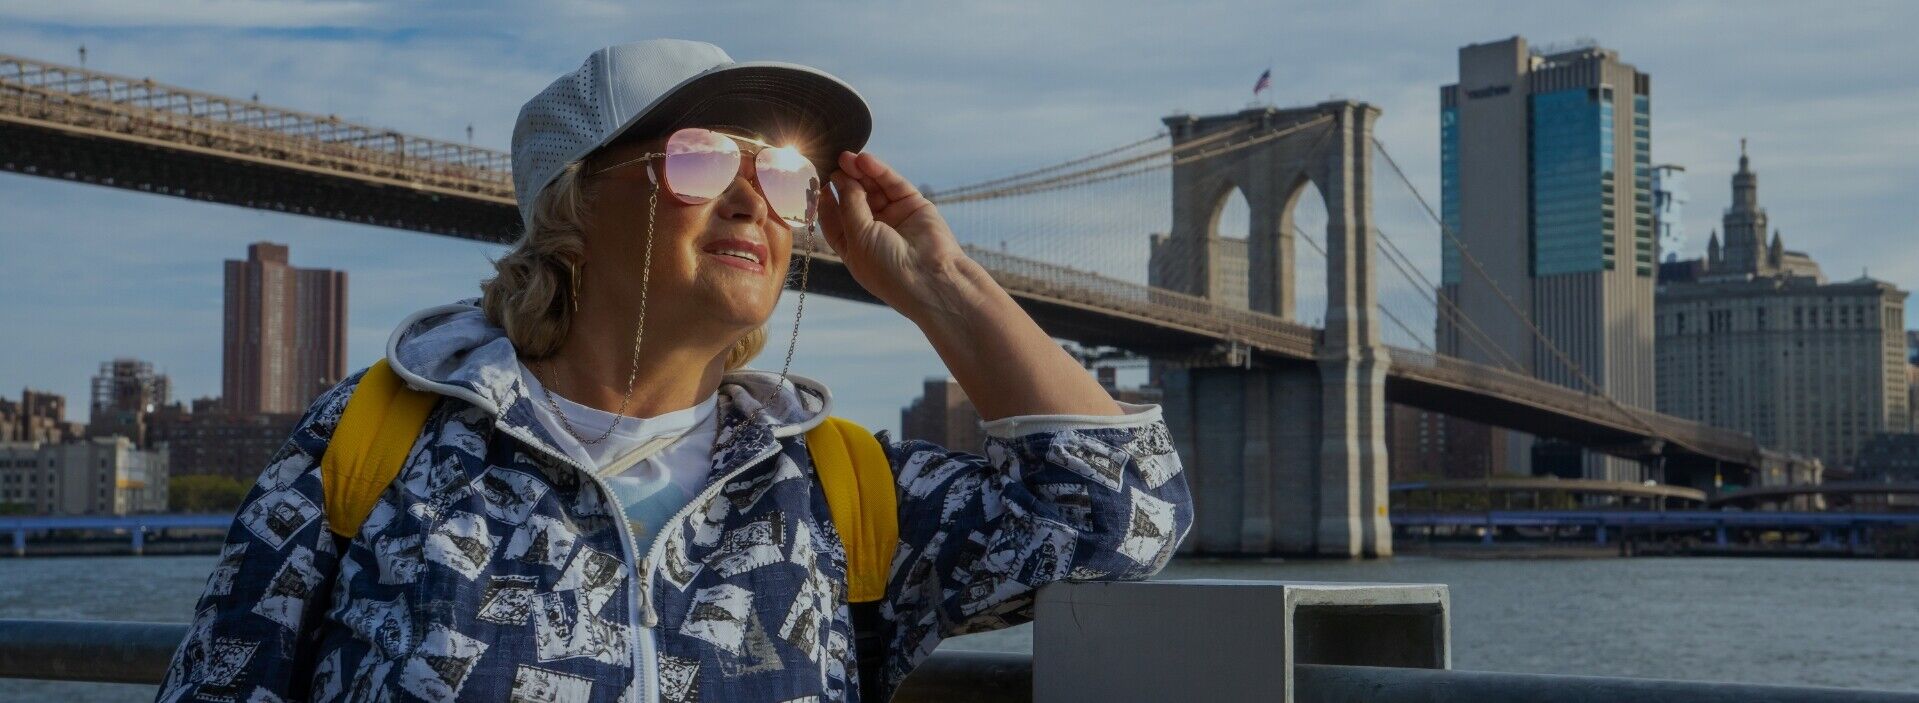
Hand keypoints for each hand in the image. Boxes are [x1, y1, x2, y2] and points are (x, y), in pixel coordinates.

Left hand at [815, 151, 972, 320]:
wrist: (928, 277)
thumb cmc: (888, 269)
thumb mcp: (858, 237)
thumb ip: (849, 205)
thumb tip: (842, 178)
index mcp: (855, 247)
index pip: (834, 218)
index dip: (825, 199)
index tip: (816, 181)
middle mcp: (873, 231)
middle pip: (853, 199)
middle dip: (843, 181)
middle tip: (834, 163)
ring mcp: (894, 217)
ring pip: (873, 188)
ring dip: (859, 172)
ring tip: (847, 157)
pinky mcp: (912, 205)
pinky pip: (892, 184)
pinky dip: (879, 171)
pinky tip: (866, 160)